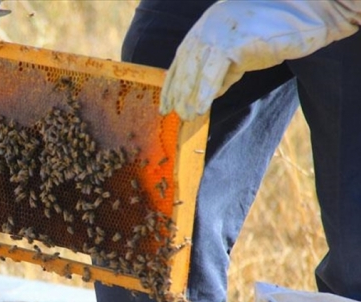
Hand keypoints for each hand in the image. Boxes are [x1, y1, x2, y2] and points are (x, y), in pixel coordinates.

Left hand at [160, 0, 360, 120]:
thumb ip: (226, 69)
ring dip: (188, 95)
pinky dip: (205, 91)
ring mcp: (219, 34)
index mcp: (206, 28)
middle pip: (185, 65)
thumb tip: (211, 93)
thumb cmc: (274, 32)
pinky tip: (201, 107)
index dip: (173, 82)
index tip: (166, 103)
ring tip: (186, 116)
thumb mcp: (242, 52)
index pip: (183, 58)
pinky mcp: (233, 43)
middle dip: (177, 91)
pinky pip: (214, 72)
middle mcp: (207, 28)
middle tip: (172, 114)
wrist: (305, 14)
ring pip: (196, 70)